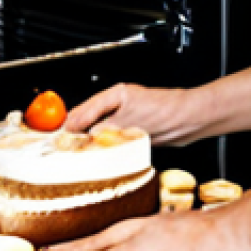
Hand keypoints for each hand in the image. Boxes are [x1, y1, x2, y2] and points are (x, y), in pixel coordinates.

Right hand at [64, 82, 200, 145]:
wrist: (190, 119)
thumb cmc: (165, 111)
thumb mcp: (128, 121)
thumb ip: (104, 130)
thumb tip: (86, 138)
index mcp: (116, 94)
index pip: (86, 109)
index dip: (72, 124)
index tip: (61, 137)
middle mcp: (121, 104)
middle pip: (92, 119)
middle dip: (79, 133)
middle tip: (65, 146)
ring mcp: (129, 117)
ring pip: (104, 132)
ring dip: (93, 142)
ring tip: (79, 153)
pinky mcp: (137, 130)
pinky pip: (116, 140)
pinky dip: (107, 148)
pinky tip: (102, 156)